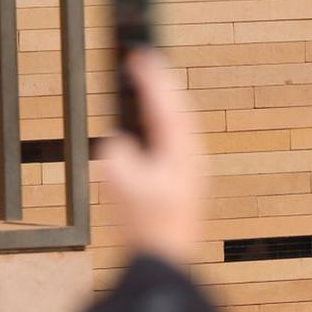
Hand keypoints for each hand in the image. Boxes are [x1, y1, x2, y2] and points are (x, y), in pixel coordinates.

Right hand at [100, 49, 206, 264]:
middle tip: (146, 57)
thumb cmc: (145, 224)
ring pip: (181, 123)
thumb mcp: (120, 184)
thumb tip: (122, 142)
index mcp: (179, 153)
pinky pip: (177, 138)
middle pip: (179, 109)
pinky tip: (156, 121)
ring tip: (152, 80)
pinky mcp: (187, 180)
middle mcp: (191, 156)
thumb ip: (118, 154)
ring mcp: (192, 168)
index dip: (152, 79)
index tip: (140, 54)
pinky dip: (165, 121)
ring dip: (165, 101)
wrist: (166, 257)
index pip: (165, 106)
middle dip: (162, 83)